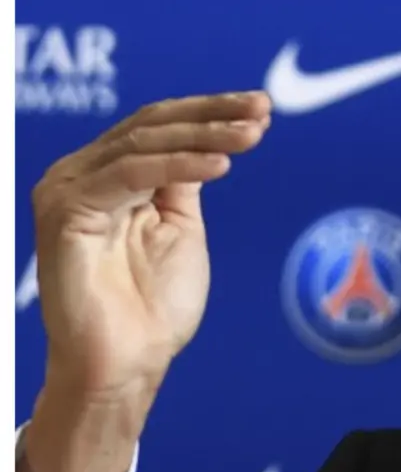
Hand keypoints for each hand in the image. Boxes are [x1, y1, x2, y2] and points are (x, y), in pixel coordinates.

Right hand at [31, 91, 270, 395]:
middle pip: (152, 124)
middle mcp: (81, 175)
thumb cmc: (155, 307)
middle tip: (262, 110)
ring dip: (205, 135)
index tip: (261, 107)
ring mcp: (67, 190)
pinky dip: (179, 165)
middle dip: (213, 114)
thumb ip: (182, 181)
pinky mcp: (65, 212)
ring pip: (145, 143)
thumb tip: (207, 138)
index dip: (211, 111)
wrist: (127, 364)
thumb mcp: (180, 226)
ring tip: (252, 136)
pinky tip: (222, 165)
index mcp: (107, 176)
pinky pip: (130, 175)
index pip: (160, 126)